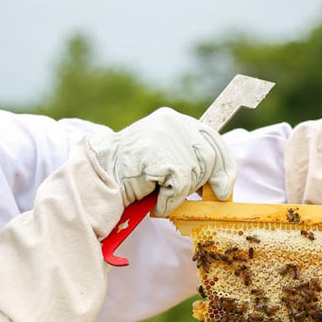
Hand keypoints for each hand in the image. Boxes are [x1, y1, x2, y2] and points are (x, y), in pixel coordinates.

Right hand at [87, 107, 235, 215]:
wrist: (96, 175)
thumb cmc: (126, 173)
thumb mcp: (161, 159)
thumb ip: (187, 160)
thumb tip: (220, 183)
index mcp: (173, 119)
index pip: (212, 137)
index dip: (224, 164)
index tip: (226, 186)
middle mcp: (173, 122)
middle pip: (210, 156)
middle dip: (208, 182)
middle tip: (203, 199)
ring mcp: (167, 137)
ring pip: (196, 173)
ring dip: (180, 194)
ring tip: (159, 196)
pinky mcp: (162, 156)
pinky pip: (180, 186)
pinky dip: (169, 200)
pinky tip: (154, 201)